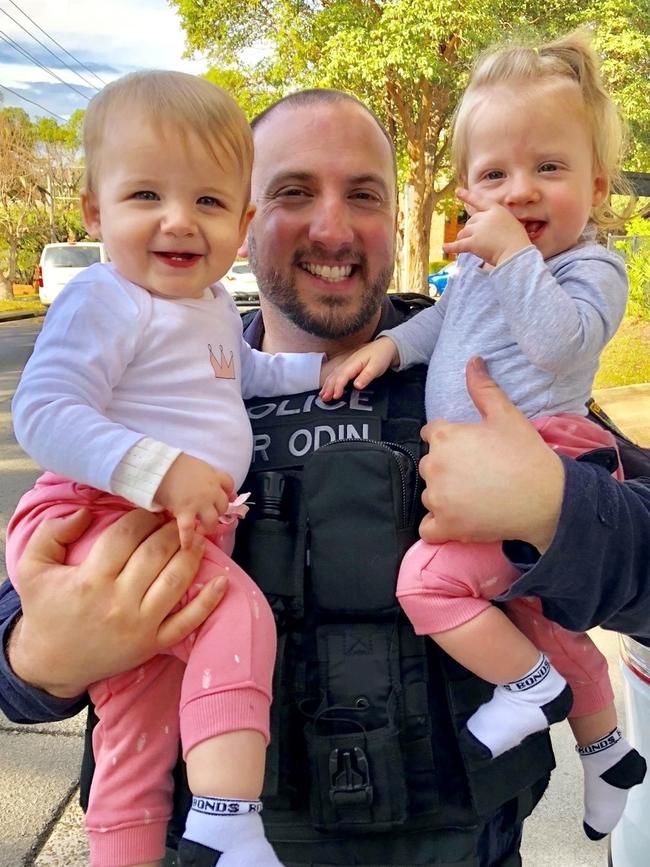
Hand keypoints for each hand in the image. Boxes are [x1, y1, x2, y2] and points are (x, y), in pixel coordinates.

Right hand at [8, 509, 226, 697]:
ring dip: (193, 554)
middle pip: (156, 554)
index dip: (143, 516)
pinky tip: (222, 581)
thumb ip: (52, 533)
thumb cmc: (46, 611)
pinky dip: (208, 601)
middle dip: (172, 530)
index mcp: (91, 580)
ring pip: (176, 582)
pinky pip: (188, 622)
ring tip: (200, 536)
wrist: (50, 663)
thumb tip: (85, 511)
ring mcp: (140, 625)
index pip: (126, 536)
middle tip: (181, 516)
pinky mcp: (154, 644)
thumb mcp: (34, 568)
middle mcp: (119, 602)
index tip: (151, 507)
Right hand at [156, 453, 234, 547]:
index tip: (224, 496)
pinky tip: (186, 547)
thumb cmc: (172, 463)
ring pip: (212, 520)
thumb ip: (201, 476)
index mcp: (213, 475)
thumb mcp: (194, 465)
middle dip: (217, 511)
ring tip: (201, 530)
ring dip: (208, 527)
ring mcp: (200, 503)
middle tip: (208, 514)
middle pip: (223, 505)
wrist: (159, 466)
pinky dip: (187, 539)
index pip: (229, 484)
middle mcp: (211, 490)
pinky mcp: (186, 512)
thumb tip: (199, 484)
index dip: (227, 492)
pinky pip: (189, 530)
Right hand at [320, 337, 398, 400]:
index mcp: (354, 363)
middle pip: (334, 376)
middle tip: (324, 399)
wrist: (384, 346)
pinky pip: (336, 374)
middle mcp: (347, 363)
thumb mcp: (376, 367)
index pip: (342, 376)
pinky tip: (327, 387)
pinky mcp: (348, 366)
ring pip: (333, 375)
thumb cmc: (381, 356)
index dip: (338, 387)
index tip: (336, 396)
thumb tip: (357, 385)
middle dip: (328, 388)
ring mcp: (346, 364)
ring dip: (327, 385)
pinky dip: (330, 381)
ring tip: (322, 396)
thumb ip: (366, 376)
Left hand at [418, 356, 564, 550]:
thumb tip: (473, 361)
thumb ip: (483, 388)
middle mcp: (433, 465)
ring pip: (430, 495)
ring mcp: (437, 498)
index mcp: (443, 436)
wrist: (547, 499)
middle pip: (430, 465)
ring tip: (477, 496)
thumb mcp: (506, 415)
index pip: (431, 435)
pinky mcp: (445, 526)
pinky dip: (440, 526)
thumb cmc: (527, 455)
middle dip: (448, 469)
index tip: (472, 450)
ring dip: (446, 497)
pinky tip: (460, 520)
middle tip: (479, 474)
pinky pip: (428, 529)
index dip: (452, 441)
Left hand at [443, 188, 530, 265]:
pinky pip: (458, 245)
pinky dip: (451, 247)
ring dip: (465, 240)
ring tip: (475, 248)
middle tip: (482, 241)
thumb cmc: (518, 242)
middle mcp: (486, 217)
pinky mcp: (473, 242)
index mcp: (497, 211)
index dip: (468, 196)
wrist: (517, 253)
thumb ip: (498, 223)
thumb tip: (486, 231)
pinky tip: (445, 248)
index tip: (457, 191)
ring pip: (463, 233)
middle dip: (472, 231)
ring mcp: (479, 229)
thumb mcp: (512, 225)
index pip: (480, 201)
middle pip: (470, 222)